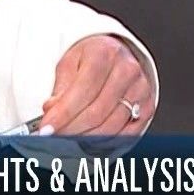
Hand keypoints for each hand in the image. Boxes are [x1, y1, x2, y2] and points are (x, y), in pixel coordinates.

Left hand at [38, 34, 153, 136]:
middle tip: (54, 136)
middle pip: (96, 113)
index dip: (63, 114)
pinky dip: (104, 141)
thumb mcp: (69, 64)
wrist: (116, 53)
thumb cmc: (91, 58)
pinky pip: (125, 134)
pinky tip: (88, 139)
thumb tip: (52, 112)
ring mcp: (140, 89)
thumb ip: (60, 89)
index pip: (82, 91)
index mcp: (104, 53)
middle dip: (71, 129)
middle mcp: (126, 70)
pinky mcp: (147, 106)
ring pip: (110, 127)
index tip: (46, 128)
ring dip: (85, 138)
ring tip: (68, 137)